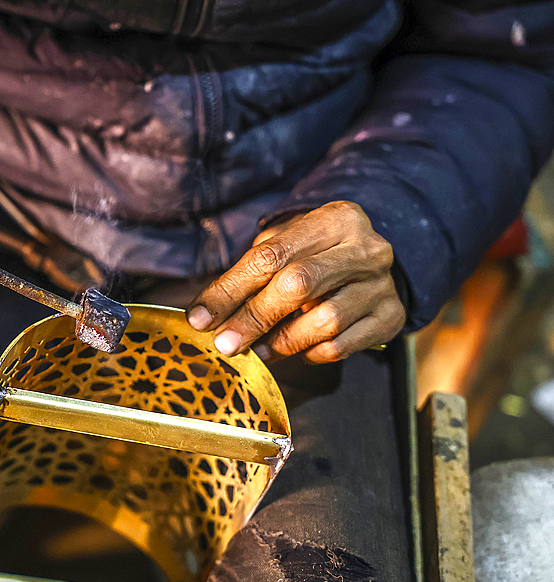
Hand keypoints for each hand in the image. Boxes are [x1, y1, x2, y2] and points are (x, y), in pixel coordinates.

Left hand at [186, 201, 404, 363]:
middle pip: (298, 286)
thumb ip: (248, 273)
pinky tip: (298, 348)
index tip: (200, 317)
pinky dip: (311, 353)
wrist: (373, 263)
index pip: (271, 256)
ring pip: (323, 322)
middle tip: (225, 343)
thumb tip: (207, 314)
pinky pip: (341, 346)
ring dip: (281, 342)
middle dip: (253, 318)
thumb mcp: (286, 245)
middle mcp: (365, 249)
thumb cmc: (315, 254)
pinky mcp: (391, 317)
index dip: (230, 289)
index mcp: (334, 219)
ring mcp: (382, 284)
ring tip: (259, 349)